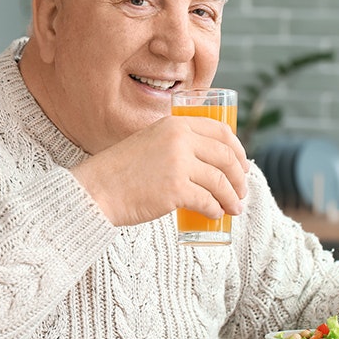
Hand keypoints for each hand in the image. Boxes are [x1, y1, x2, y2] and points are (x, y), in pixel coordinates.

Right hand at [70, 115, 248, 225]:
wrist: (96, 189)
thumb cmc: (122, 170)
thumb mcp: (151, 142)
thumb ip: (176, 144)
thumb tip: (209, 163)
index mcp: (175, 124)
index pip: (221, 132)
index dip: (238, 150)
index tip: (243, 165)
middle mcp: (179, 139)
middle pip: (226, 157)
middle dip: (240, 177)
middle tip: (242, 191)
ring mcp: (178, 164)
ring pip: (220, 181)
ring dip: (232, 197)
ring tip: (235, 208)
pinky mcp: (175, 189)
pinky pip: (207, 201)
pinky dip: (216, 209)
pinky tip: (215, 214)